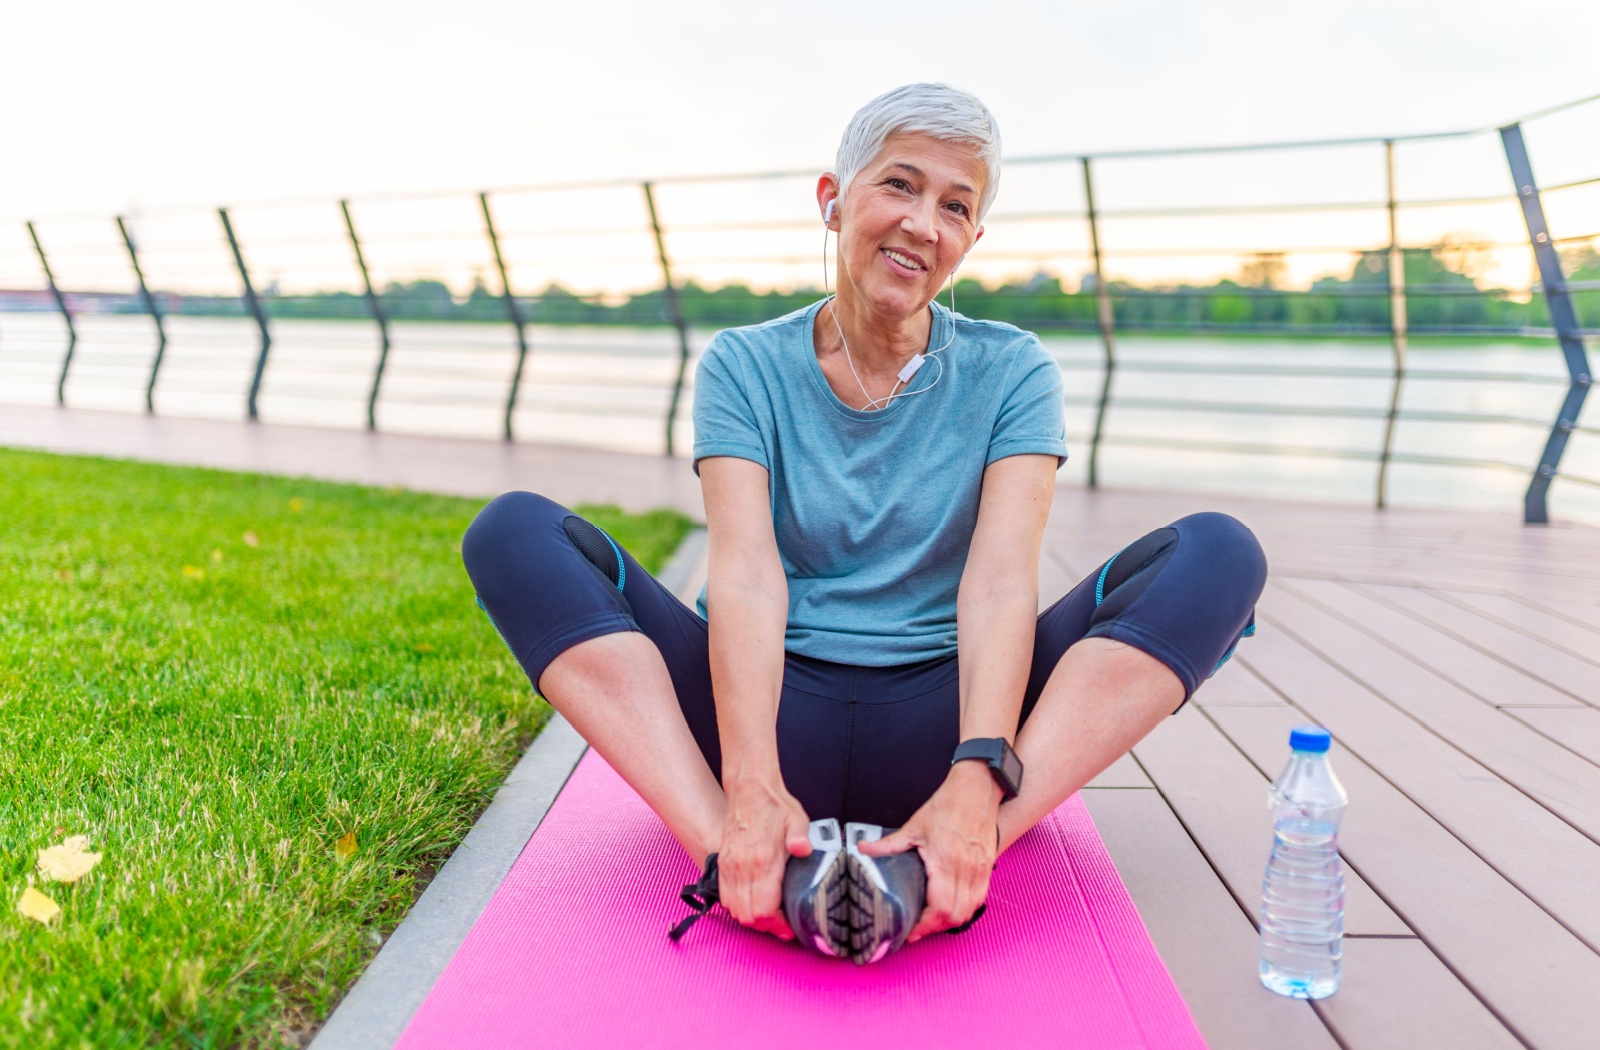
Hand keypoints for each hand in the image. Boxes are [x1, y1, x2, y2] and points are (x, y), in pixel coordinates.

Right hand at [717, 775, 812, 939]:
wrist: (749, 789)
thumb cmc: (774, 806)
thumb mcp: (797, 819)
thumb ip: (801, 837)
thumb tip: (803, 849)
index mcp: (763, 859)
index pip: (764, 909)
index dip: (778, 924)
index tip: (790, 925)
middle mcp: (743, 867)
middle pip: (749, 916)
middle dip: (767, 925)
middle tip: (782, 922)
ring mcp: (730, 866)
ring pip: (735, 910)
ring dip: (751, 917)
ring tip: (769, 913)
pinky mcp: (723, 863)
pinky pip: (725, 897)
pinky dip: (738, 906)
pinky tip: (752, 901)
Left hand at [856, 761, 1000, 941]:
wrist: (977, 789)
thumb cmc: (947, 805)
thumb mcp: (914, 825)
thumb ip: (889, 844)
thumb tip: (863, 849)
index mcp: (945, 861)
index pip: (940, 908)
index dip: (925, 925)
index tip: (911, 931)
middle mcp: (966, 869)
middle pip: (955, 916)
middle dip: (935, 927)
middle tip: (917, 928)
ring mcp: (980, 870)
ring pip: (969, 911)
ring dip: (951, 920)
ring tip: (932, 920)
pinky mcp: (987, 868)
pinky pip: (979, 899)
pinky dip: (965, 909)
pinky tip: (951, 906)